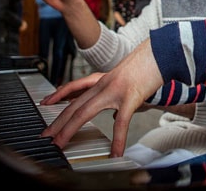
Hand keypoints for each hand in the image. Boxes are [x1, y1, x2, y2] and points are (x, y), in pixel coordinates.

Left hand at [41, 39, 163, 155]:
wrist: (160, 52)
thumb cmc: (146, 66)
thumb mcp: (126, 81)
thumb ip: (117, 98)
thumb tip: (116, 117)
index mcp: (102, 79)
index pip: (74, 88)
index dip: (57, 95)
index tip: (45, 103)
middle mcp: (103, 84)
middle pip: (74, 105)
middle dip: (57, 122)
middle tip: (45, 136)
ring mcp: (114, 91)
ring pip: (84, 112)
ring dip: (69, 130)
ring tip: (61, 145)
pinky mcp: (130, 98)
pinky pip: (121, 123)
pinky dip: (117, 141)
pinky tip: (116, 153)